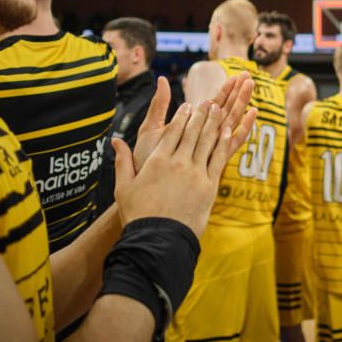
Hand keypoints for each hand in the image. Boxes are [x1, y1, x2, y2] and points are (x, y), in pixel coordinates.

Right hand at [113, 100, 257, 235]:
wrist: (158, 239)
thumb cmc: (138, 215)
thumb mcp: (124, 187)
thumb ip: (122, 161)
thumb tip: (114, 141)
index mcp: (157, 161)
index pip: (172, 132)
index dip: (181, 117)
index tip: (187, 106)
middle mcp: (177, 163)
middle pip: (192, 132)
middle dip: (201, 114)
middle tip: (208, 101)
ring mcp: (195, 174)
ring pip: (206, 141)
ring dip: (214, 123)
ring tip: (219, 109)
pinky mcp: (208, 186)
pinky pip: (218, 159)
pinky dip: (223, 144)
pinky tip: (227, 132)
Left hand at [133, 73, 253, 169]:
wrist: (143, 188)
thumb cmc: (144, 160)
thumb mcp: (150, 128)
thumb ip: (159, 105)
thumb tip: (161, 79)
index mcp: (191, 129)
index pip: (212, 105)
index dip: (224, 89)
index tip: (236, 74)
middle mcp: (202, 139)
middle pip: (225, 111)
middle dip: (237, 92)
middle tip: (248, 75)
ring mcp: (208, 150)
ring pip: (231, 122)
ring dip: (241, 103)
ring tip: (251, 85)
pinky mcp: (212, 162)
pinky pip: (232, 144)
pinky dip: (244, 128)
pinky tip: (253, 113)